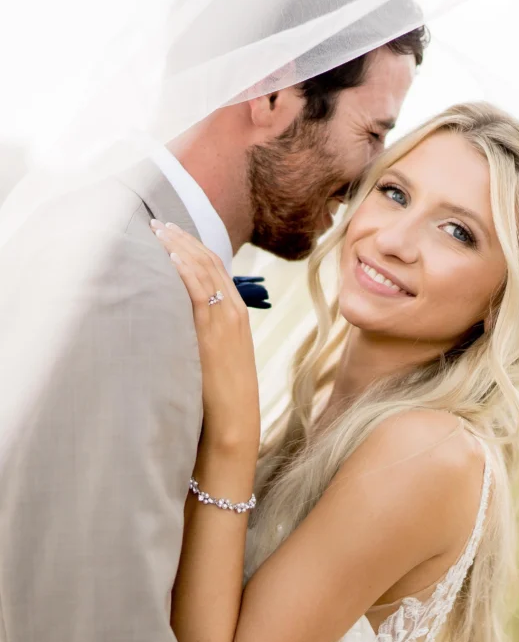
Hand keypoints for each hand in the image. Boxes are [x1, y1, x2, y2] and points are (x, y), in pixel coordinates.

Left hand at [152, 221, 259, 456]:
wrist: (234, 418)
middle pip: (209, 261)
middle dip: (183, 239)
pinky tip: (168, 257)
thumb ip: (204, 331)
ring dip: (179, 247)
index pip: (216, 267)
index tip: (173, 233)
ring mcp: (225, 318)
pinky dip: (184, 270)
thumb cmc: (221, 393)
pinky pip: (198, 291)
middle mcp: (234, 310)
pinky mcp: (213, 330)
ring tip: (158, 231)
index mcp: (237, 313)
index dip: (194, 246)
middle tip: (159, 223)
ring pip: (203, 270)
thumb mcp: (217, 354)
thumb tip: (179, 319)